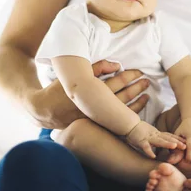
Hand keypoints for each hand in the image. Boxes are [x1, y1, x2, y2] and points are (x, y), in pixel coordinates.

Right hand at [25, 60, 150, 128]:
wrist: (44, 111)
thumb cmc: (60, 88)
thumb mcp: (75, 74)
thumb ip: (96, 67)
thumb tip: (117, 65)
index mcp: (91, 90)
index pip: (116, 81)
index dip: (129, 75)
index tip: (139, 71)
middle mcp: (96, 105)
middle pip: (123, 95)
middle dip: (137, 87)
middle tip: (147, 80)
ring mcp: (96, 118)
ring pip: (122, 110)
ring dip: (137, 102)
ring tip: (146, 94)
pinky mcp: (96, 125)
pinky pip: (117, 121)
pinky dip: (129, 115)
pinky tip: (137, 109)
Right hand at [125, 120, 186, 158]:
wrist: (130, 124)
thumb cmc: (141, 130)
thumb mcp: (153, 134)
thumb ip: (159, 138)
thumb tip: (168, 142)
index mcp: (158, 134)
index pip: (170, 136)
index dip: (178, 139)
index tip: (187, 142)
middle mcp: (155, 135)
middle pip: (167, 138)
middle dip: (177, 142)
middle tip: (185, 146)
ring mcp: (148, 137)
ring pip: (159, 141)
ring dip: (166, 144)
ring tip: (174, 147)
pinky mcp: (140, 141)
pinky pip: (145, 147)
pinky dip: (149, 151)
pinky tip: (153, 156)